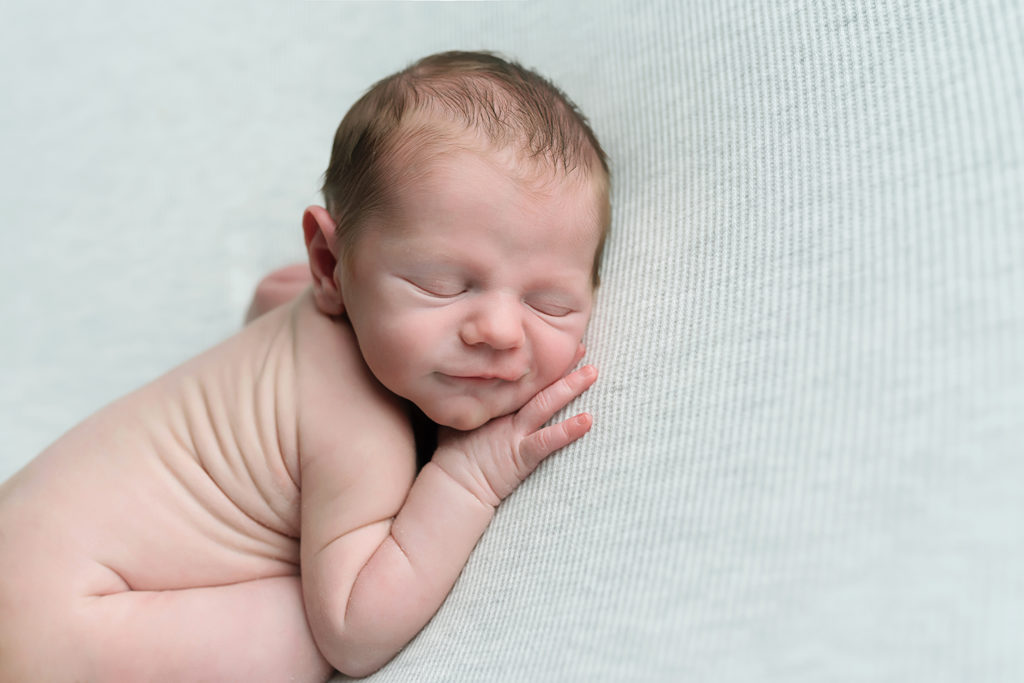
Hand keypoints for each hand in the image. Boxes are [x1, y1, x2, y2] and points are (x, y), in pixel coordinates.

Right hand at [432, 363, 597, 506]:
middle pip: (536, 383)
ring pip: (545, 404)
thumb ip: (474, 398)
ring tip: (591, 372)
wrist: (454, 485)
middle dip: (560, 365)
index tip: (558, 344)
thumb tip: (475, 375)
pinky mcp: (520, 454)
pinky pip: (546, 441)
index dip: (540, 360)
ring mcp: (513, 432)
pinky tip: (587, 420)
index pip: (520, 375)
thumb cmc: (456, 454)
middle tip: (580, 347)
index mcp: (493, 401)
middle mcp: (505, 412)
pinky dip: (568, 431)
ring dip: (569, 388)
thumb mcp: (463, 416)